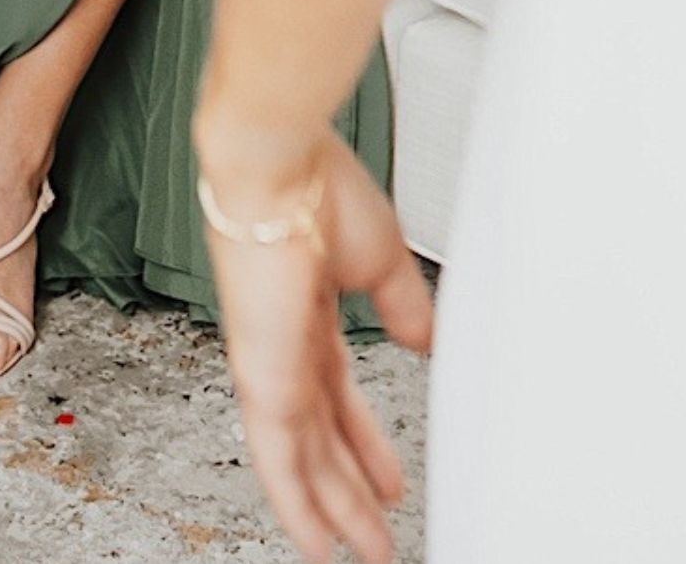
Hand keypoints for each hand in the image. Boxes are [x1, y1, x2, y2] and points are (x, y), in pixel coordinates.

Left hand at [203, 128, 427, 561]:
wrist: (279, 161)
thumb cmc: (318, 186)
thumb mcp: (381, 261)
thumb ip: (400, 308)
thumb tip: (422, 341)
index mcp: (308, 312)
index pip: (338, 395)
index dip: (363, 442)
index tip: (385, 480)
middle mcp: (284, 342)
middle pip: (319, 436)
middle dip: (348, 490)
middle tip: (374, 534)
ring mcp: (269, 360)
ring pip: (299, 457)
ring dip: (329, 509)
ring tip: (355, 551)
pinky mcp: (262, 373)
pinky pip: (276, 455)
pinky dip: (295, 501)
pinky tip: (315, 538)